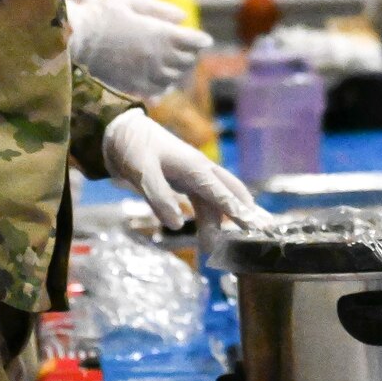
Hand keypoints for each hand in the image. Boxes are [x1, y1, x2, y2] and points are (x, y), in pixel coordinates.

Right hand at [68, 0, 212, 99]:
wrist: (76, 39)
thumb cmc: (103, 15)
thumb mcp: (132, 3)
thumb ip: (160, 10)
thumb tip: (183, 18)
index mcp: (161, 34)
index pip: (195, 41)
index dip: (200, 40)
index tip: (201, 38)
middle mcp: (159, 57)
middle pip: (188, 61)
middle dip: (191, 54)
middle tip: (187, 49)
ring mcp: (146, 74)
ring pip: (175, 78)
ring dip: (178, 71)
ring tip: (173, 64)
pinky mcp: (133, 86)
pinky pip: (157, 91)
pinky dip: (163, 87)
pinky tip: (160, 81)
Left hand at [101, 110, 266, 230]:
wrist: (120, 132)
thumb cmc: (133, 148)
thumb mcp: (141, 172)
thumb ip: (159, 198)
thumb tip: (176, 224)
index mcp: (195, 167)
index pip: (221, 192)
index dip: (237, 210)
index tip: (254, 226)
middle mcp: (201, 170)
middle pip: (230, 193)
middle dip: (245, 212)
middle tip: (260, 231)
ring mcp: (194, 176)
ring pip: (215, 202)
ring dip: (220, 223)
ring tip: (220, 248)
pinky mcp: (185, 181)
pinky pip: (204, 202)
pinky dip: (209, 219)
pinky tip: (211, 233)